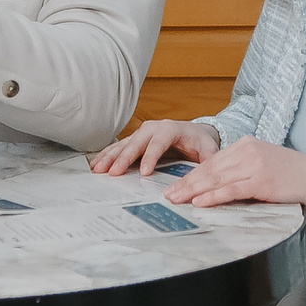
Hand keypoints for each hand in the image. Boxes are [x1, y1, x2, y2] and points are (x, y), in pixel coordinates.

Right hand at [92, 120, 220, 176]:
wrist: (196, 132)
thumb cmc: (201, 141)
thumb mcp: (209, 149)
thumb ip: (208, 161)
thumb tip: (207, 177)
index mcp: (171, 129)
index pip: (158, 143)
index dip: (150, 157)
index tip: (144, 172)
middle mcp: (154, 128)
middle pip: (136, 142)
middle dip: (124, 158)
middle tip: (113, 172)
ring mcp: (142, 133)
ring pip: (124, 144)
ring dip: (110, 156)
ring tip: (98, 169)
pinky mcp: (136, 139)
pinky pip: (119, 147)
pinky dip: (108, 155)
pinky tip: (97, 164)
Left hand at [164, 136, 305, 233]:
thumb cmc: (291, 174)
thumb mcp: (263, 162)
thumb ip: (241, 167)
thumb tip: (216, 183)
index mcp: (245, 143)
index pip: (212, 161)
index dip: (191, 174)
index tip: (176, 184)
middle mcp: (247, 151)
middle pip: (210, 169)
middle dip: (186, 183)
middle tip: (168, 194)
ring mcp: (254, 165)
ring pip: (216, 179)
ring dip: (193, 191)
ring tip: (176, 200)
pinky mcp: (261, 181)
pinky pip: (231, 190)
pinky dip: (212, 197)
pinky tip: (199, 202)